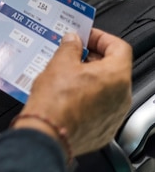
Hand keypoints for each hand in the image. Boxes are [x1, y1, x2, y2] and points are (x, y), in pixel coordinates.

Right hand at [13, 29, 131, 157]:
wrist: (48, 134)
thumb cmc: (55, 103)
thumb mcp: (59, 64)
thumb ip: (70, 47)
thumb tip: (73, 41)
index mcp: (116, 76)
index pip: (119, 47)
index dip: (100, 38)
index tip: (86, 36)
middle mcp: (122, 96)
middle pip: (114, 68)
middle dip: (93, 58)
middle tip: (73, 53)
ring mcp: (115, 115)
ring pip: (106, 89)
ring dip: (90, 79)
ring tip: (67, 74)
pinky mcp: (104, 130)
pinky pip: (100, 108)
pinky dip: (87, 99)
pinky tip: (68, 95)